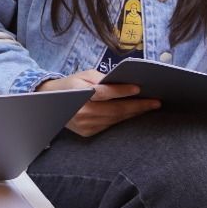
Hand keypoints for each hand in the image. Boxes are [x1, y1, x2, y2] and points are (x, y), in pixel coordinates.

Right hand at [40, 70, 159, 137]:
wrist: (51, 102)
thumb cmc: (71, 85)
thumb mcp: (84, 75)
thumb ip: (103, 79)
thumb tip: (125, 82)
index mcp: (78, 94)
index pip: (103, 93)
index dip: (121, 91)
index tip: (138, 89)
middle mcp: (81, 111)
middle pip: (114, 109)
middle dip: (137, 106)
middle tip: (155, 102)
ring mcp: (84, 124)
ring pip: (115, 119)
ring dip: (133, 113)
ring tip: (149, 107)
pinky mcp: (88, 132)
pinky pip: (110, 125)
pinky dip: (123, 119)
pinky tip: (133, 114)